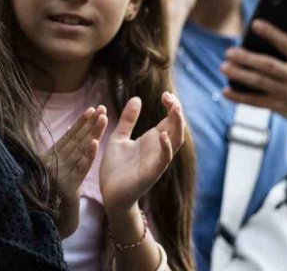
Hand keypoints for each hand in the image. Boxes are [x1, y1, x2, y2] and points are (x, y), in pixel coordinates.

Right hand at [41, 106, 107, 236]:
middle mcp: (52, 164)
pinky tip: (95, 143)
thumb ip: (59, 156)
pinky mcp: (64, 188)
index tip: (91, 109)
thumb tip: (67, 133)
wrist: (44, 228)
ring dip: (91, 134)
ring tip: (102, 118)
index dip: (80, 124)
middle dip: (89, 123)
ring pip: (78, 151)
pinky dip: (87, 156)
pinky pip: (79, 170)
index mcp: (49, 160)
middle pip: (75, 141)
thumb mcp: (53, 176)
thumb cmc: (48, 202)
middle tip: (101, 108)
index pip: (68, 138)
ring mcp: (57, 175)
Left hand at [100, 92, 184, 214]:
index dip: (171, 106)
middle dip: (176, 112)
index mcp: (152, 140)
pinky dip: (165, 147)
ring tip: (175, 109)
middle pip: (176, 128)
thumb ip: (128, 119)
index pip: (169, 120)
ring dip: (177, 125)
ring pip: (175, 141)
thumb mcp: (119, 137)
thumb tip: (136, 98)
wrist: (109, 193)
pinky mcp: (151, 173)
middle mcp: (158, 149)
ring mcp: (157, 161)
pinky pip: (163, 159)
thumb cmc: (115, 167)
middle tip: (170, 97)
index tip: (165, 94)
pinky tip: (161, 134)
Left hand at [221, 16, 286, 146]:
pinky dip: (240, 97)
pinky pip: (256, 102)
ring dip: (240, 75)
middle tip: (229, 51)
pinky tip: (225, 91)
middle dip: (247, 58)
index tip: (255, 24)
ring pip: (260, 83)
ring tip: (224, 66)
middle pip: (268, 65)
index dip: (272, 34)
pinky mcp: (279, 107)